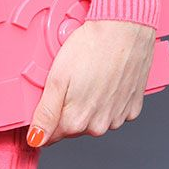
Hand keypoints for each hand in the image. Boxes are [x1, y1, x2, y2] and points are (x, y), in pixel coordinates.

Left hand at [26, 19, 155, 147]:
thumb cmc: (91, 47)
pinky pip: (114, 112)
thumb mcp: (57, 78)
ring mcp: (118, 117)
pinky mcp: (133, 107)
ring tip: (90, 77)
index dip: (46, 119)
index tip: (50, 99)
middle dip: (67, 110)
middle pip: (73, 128)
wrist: (125, 29)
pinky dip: (108, 101)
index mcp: (77, 120)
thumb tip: (36, 139)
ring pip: (94, 121)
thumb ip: (46, 113)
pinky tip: (106, 81)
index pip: (52, 135)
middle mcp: (99, 125)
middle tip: (71, 81)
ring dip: (89, 106)